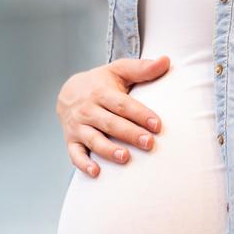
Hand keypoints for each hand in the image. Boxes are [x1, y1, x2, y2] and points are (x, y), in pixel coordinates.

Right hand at [55, 56, 169, 177]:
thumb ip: (142, 68)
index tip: (157, 125)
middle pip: (110, 123)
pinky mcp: (71, 141)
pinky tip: (96, 172)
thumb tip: (166, 61)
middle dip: (129, 134)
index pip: (123, 105)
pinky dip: (84, 164)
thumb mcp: (118, 71)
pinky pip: (75, 155)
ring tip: (125, 157)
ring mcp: (78, 127)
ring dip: (108, 150)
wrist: (66, 93)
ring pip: (94, 139)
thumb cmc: (100, 84)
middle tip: (149, 143)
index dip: (140, 114)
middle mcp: (88, 110)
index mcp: (101, 92)